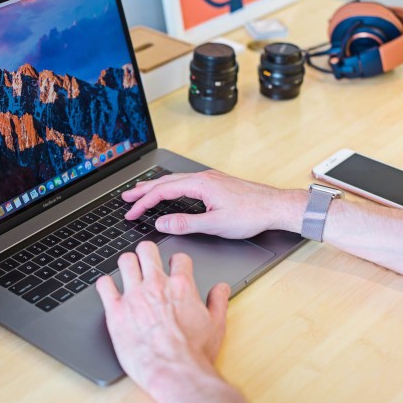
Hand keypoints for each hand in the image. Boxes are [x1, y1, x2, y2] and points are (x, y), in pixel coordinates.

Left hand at [96, 242, 242, 402]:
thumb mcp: (216, 326)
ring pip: (125, 261)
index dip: (177, 261)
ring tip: (128, 271)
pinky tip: (109, 289)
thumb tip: (221, 288)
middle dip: (147, 253)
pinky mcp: (116, 311)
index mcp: (181, 286)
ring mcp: (134, 296)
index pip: (178, 258)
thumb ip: (218, 302)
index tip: (173, 267)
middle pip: (147, 250)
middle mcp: (156, 285)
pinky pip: (104, 285)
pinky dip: (105, 284)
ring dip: (127, 264)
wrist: (174, 372)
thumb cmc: (194, 353)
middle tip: (146, 260)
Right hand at [123, 169, 303, 238]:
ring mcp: (210, 179)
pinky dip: (170, 187)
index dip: (143, 203)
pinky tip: (170, 192)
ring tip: (141, 191)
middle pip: (165, 181)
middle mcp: (203, 177)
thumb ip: (185, 224)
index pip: (162, 192)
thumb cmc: (251, 214)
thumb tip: (161, 223)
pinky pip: (185, 182)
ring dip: (155, 187)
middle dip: (143, 189)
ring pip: (175, 180)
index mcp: (200, 184)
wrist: (276, 206)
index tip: (131, 213)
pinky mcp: (216, 184)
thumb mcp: (215, 224)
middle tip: (126, 196)